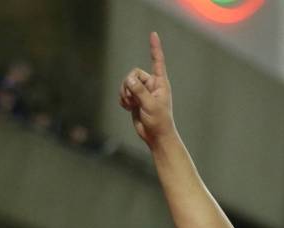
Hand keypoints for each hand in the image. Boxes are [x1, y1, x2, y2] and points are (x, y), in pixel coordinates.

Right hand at [118, 32, 175, 147]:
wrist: (156, 136)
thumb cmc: (159, 121)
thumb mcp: (150, 105)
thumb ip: (139, 91)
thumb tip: (129, 79)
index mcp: (161, 84)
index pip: (157, 61)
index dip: (154, 48)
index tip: (153, 34)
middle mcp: (152, 85)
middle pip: (133, 73)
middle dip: (129, 84)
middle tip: (132, 99)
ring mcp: (143, 92)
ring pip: (126, 82)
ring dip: (125, 92)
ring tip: (130, 104)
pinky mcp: (135, 99)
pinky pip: (123, 91)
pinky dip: (123, 98)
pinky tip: (127, 107)